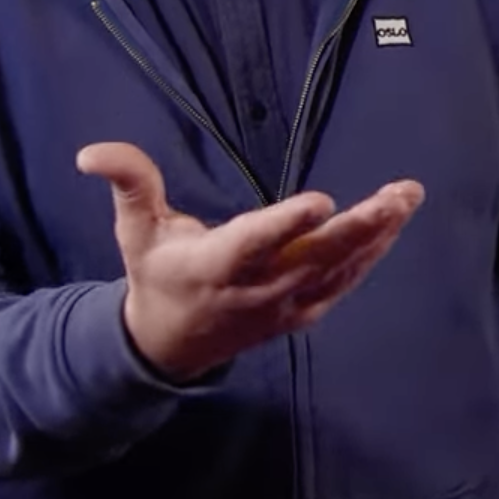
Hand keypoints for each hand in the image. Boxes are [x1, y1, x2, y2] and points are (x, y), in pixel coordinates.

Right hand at [78, 142, 421, 382]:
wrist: (169, 346)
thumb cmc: (155, 273)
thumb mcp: (134, 230)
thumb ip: (128, 184)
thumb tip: (91, 152)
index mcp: (212, 266)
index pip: (254, 244)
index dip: (286, 224)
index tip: (323, 200)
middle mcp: (254, 289)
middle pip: (313, 259)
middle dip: (359, 227)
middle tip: (399, 195)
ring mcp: (282, 307)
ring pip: (336, 272)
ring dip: (376, 236)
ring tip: (408, 198)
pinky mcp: (299, 315)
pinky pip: (340, 285)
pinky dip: (369, 258)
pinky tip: (394, 226)